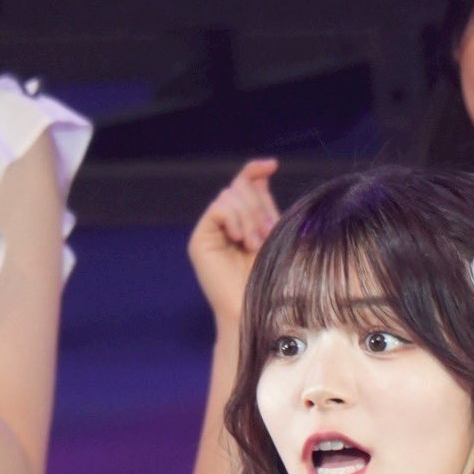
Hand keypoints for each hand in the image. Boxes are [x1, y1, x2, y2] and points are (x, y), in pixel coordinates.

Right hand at [188, 158, 279, 330]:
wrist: (255, 309)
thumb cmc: (270, 280)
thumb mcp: (274, 235)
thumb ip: (266, 206)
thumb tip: (263, 172)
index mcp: (245, 222)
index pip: (245, 185)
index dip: (255, 171)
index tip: (272, 165)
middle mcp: (226, 225)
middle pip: (239, 187)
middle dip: (257, 205)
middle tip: (265, 235)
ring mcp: (211, 232)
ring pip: (229, 195)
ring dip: (248, 216)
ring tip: (254, 244)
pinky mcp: (200, 240)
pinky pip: (217, 209)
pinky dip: (233, 219)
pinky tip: (240, 239)